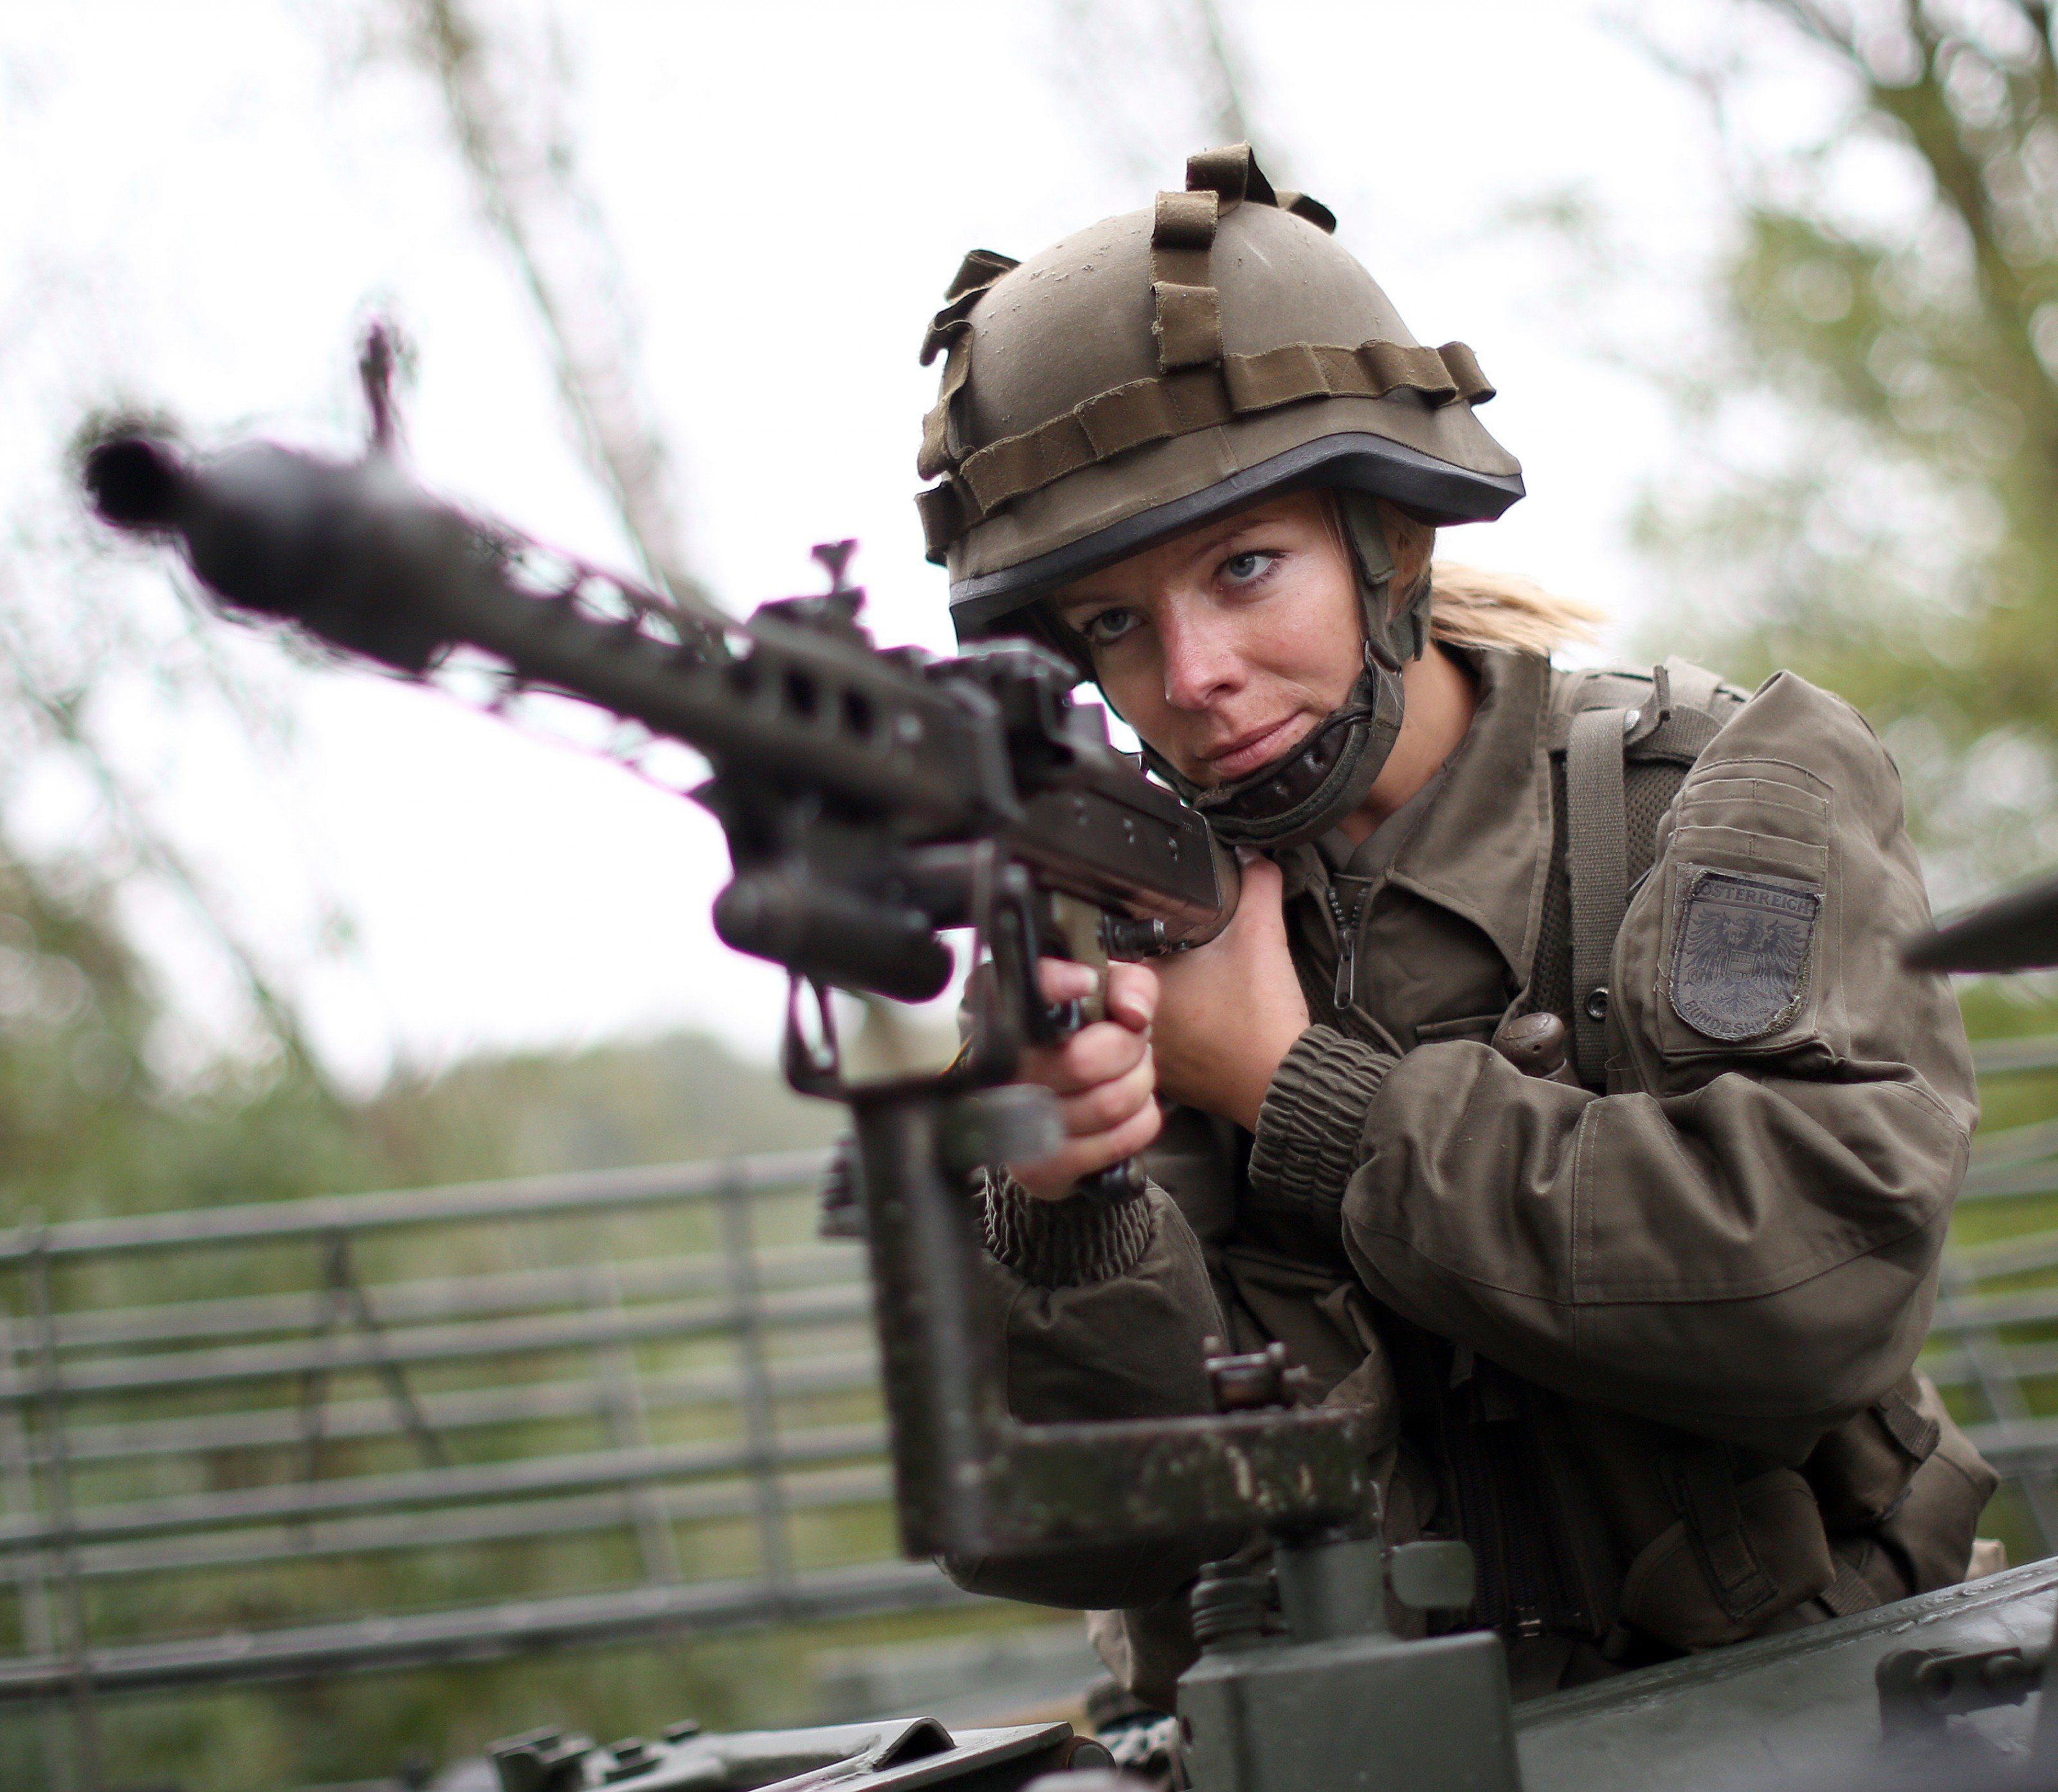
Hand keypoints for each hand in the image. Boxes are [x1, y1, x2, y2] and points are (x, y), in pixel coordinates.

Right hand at [1007, 958, 1161, 1201]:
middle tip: (1131, 1042)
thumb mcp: (1107, 996)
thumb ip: (1128, 985)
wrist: (1058, 1107)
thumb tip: (1133, 1014)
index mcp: (1003, 1013)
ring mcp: (1015, 1126)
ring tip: (1129, 1073)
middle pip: (1082, 1061)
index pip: (1019, 994)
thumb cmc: (1083, 1039)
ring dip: (1139, 1084)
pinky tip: (1126, 1109)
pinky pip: (1120, 1141)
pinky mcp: (1039, 1170)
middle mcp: (998, 1070)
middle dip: (1129, 1049)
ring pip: (1109, 1104)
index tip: (1087, 985)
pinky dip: (1141, 1120)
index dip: (1056, 986)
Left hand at [1152, 854, 1308, 1130]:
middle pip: (1129, 982)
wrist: (1287, 1081)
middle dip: (1156, 966)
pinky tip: (1209, 1023)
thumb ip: (1256, 886)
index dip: (1141, 930)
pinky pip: (1164, 1046)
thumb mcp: (1263, 936)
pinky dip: (1182, 1033)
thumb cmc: (1263, 1020)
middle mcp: (1131, 1029)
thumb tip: (1254, 857)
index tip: (1167, 930)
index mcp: (1139, 991)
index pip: (1118, 947)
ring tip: (1201, 991)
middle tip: (1189, 960)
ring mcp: (1148, 1059)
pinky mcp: (1170, 1081)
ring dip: (1167, 1001)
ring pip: (1143, 1016)